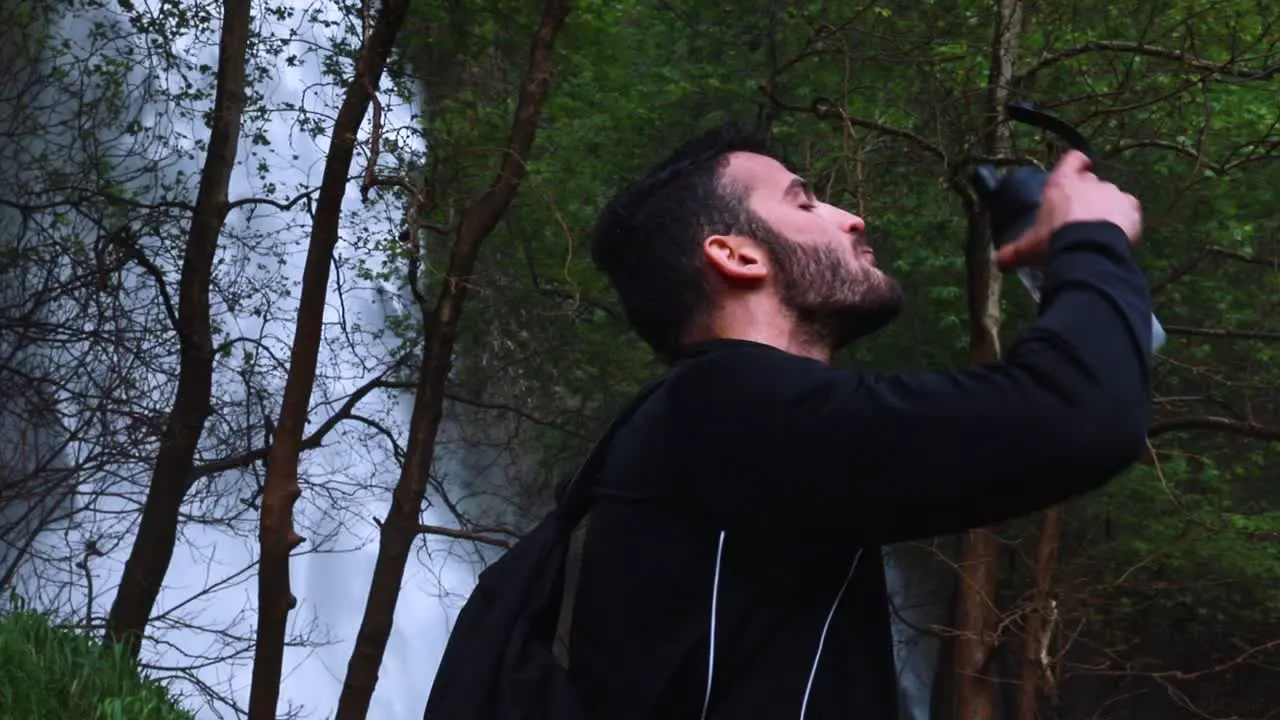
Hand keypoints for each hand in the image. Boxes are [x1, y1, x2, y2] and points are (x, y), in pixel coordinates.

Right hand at [994, 150, 1142, 271]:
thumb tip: (998, 262)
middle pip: (1090, 181)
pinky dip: (1124, 219)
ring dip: (1105, 208)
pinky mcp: (1131, 206)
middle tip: (1079, 216)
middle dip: (1086, 195)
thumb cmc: (1055, 241)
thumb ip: (1013, 252)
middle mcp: (1089, 183)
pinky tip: (1116, 234)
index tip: (1079, 166)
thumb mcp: (1029, 248)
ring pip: (1110, 196)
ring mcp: (1112, 193)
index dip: (1076, 162)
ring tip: (1098, 231)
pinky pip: (1128, 209)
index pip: (1072, 160)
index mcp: (1062, 185)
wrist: (1088, 250)